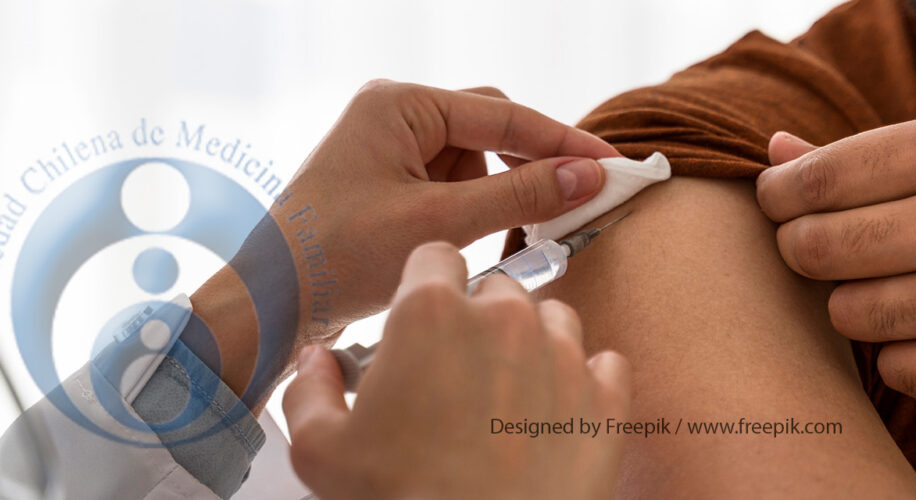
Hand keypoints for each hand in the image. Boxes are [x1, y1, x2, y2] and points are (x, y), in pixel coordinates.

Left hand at [189, 81, 619, 396]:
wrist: (269, 304)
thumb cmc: (336, 257)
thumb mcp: (438, 224)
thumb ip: (518, 196)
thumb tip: (588, 176)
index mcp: (400, 105)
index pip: (505, 113)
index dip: (565, 141)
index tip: (614, 165)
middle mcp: (396, 115)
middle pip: (494, 129)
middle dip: (531, 168)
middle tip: (581, 201)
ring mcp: (392, 149)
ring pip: (479, 163)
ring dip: (501, 196)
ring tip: (515, 236)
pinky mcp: (391, 183)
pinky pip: (454, 186)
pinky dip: (477, 211)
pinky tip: (482, 241)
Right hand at [282, 242, 631, 499]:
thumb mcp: (322, 451)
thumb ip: (310, 391)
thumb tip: (317, 363)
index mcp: (432, 313)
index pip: (435, 256)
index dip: (426, 286)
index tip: (422, 321)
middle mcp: (505, 318)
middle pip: (497, 289)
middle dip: (479, 321)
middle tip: (460, 374)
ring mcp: (564, 355)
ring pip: (554, 320)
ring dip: (534, 345)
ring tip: (510, 394)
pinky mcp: (606, 399)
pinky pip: (605, 365)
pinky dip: (585, 383)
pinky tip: (557, 412)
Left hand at [756, 113, 915, 402]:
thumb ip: (875, 155)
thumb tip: (776, 154)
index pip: (819, 179)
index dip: (781, 196)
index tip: (782, 205)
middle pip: (816, 249)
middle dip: (805, 253)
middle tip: (827, 252)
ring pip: (849, 314)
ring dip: (861, 306)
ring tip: (909, 289)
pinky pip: (896, 368)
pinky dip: (909, 355)